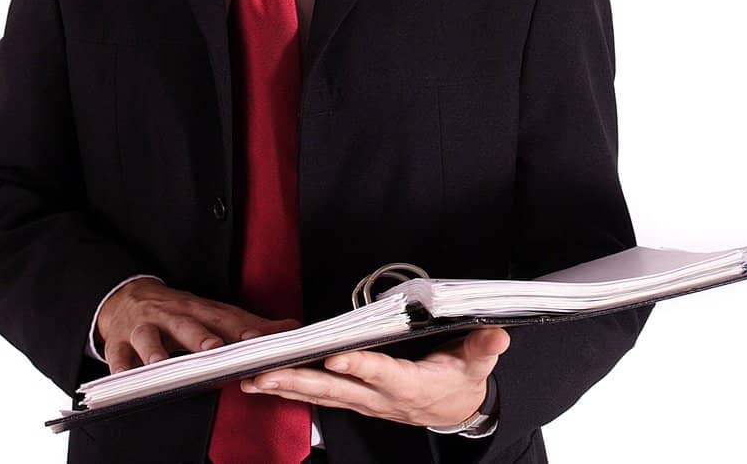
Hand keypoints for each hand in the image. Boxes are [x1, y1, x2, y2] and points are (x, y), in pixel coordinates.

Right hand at [95, 279, 300, 373]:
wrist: (127, 297)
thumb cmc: (178, 311)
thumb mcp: (212, 313)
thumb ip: (249, 324)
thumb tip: (291, 328)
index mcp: (200, 310)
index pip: (225, 319)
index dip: (243, 328)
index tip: (260, 339)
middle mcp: (173, 316)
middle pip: (188, 324)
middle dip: (201, 336)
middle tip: (215, 348)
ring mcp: (144, 327)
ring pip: (149, 336)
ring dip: (155, 349)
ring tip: (161, 362)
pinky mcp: (119, 341)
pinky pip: (117, 354)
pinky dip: (119, 365)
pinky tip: (123, 375)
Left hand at [240, 326, 509, 427]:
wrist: (455, 410)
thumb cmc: (462, 381)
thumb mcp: (478, 364)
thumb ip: (483, 348)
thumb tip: (497, 334)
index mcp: (410, 385)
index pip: (381, 373)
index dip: (358, 366)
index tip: (334, 357)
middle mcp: (380, 397)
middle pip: (334, 389)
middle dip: (296, 381)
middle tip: (262, 373)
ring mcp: (363, 400)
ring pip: (319, 394)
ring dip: (283, 386)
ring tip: (249, 378)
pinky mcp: (354, 398)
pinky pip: (318, 394)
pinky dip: (290, 388)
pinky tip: (264, 382)